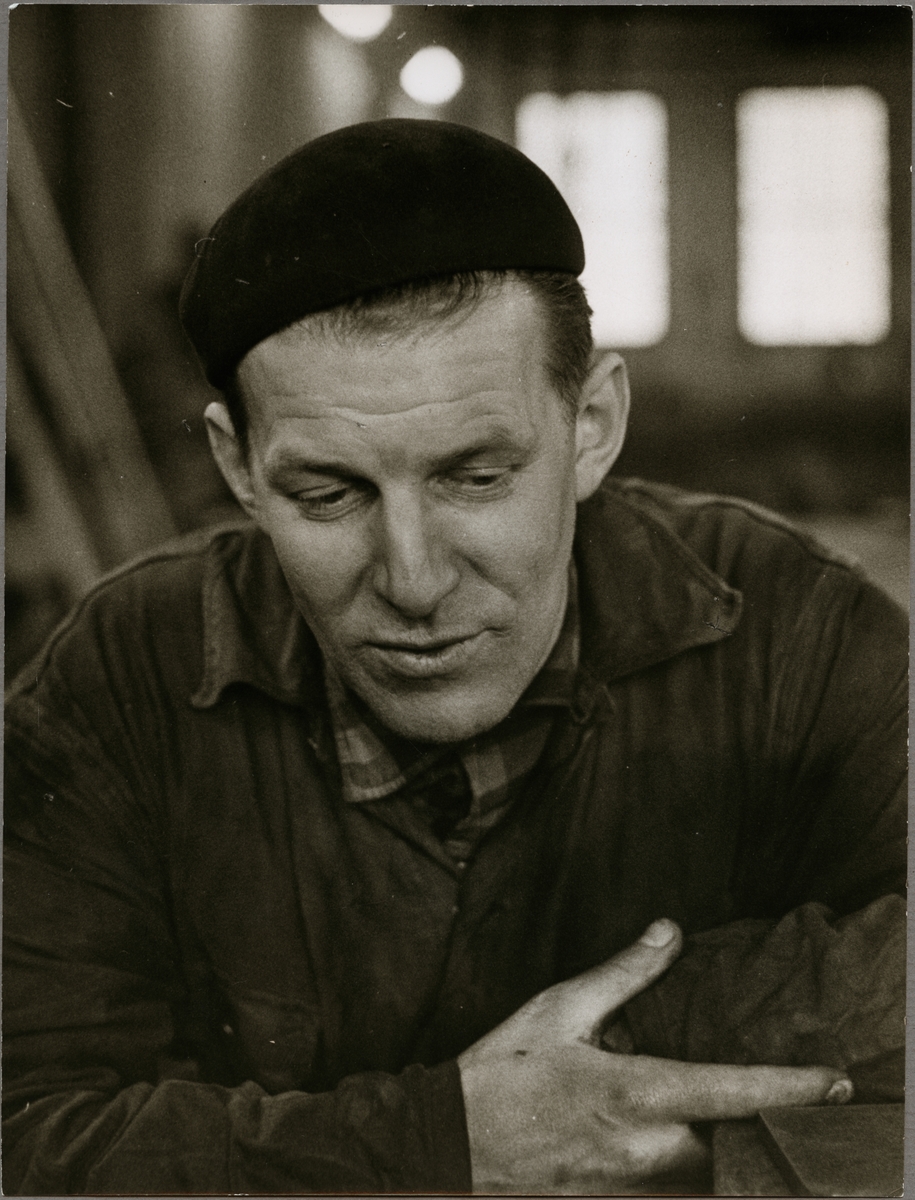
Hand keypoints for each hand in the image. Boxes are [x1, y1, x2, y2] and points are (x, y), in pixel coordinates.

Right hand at [458, 919, 851, 1193]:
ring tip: (706, 1114)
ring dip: (717, 1146)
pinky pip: (667, 1187)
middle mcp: (645, 1149)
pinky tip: (654, 1137)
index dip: (793, 1090)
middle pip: (731, 1145)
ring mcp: (631, 1187)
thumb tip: (669, 932)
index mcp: (635, 1093)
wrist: (448, 1144)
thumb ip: (624, 974)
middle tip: (774, 1098)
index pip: (734, 1092)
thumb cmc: (502, 1072)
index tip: (837, 1084)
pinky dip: (680, 1165)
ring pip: (704, 1172)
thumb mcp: (559, 1008)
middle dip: (754, 1125)